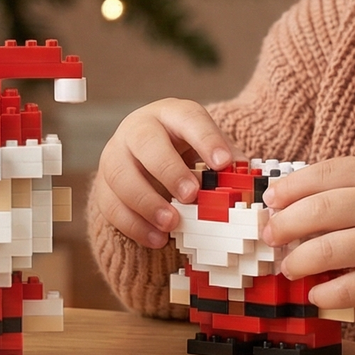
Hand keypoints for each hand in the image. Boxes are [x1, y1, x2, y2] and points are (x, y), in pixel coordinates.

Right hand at [94, 99, 234, 248]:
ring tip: (172, 223)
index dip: (206, 140)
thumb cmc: (186, 154)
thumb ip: (227, 165)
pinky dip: (134, 225)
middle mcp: (138, 129)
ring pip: (121, 175)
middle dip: (168, 170)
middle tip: (191, 194)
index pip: (188, 119)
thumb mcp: (207, 149)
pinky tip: (157, 239)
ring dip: (147, 202)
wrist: (146, 160)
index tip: (223, 163)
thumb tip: (251, 186)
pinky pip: (110, 205)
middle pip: (146, 143)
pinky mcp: (103, 185)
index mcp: (171, 115)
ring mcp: (115, 155)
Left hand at [262, 158, 354, 310]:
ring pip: (326, 251)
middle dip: (283, 225)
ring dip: (296, 262)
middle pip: (319, 211)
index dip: (290, 187)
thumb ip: (345, 185)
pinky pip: (346, 290)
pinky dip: (323, 294)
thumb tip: (285, 200)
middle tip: (271, 235)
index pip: (325, 174)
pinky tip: (315, 292)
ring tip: (289, 267)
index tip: (271, 199)